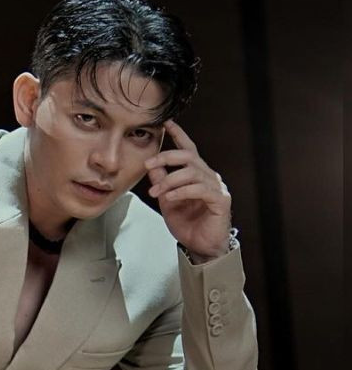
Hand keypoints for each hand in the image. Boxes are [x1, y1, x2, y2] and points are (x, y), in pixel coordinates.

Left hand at [144, 119, 231, 260]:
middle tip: (148, 164)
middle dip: (166, 157)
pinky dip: (181, 191)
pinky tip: (170, 198)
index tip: (166, 122)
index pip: (188, 149)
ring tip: (156, 193)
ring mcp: (216, 187)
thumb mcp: (167, 200)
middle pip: (189, 156)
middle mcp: (208, 176)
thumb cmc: (187, 224)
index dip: (178, 135)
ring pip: (191, 172)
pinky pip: (200, 189)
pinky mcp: (220, 200)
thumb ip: (161, 182)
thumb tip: (151, 165)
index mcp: (196, 174)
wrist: (200, 247)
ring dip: (169, 181)